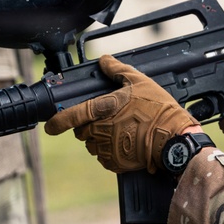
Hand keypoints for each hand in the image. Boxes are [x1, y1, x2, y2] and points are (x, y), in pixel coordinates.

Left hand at [45, 54, 194, 172]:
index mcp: (103, 109)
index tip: (50, 125)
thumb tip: (104, 60)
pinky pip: (104, 158)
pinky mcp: (115, 163)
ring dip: (100, 139)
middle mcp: (100, 130)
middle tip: (108, 121)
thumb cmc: (158, 109)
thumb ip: (117, 70)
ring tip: (121, 132)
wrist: (173, 138)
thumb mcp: (140, 82)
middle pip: (82, 131)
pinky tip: (126, 144)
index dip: (57, 121)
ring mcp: (107, 148)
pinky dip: (111, 152)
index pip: (72, 115)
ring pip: (93, 145)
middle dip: (89, 127)